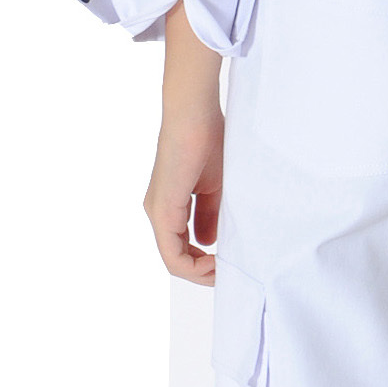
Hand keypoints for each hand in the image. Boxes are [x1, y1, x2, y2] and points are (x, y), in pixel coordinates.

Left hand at [143, 0, 225, 282]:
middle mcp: (158, 212)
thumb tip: (208, 241)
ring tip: (224, 269)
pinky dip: (193, 265)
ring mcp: (158, 212)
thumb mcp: (215, 186)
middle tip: (230, 272)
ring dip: (200, 271)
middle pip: (177, 258)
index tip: (229, 262)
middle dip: (204, 271)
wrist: (194, 114)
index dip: (205, 263)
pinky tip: (215, 261)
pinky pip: (172, 253)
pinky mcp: (163, 210)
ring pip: (173, 260)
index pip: (182, 248)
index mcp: (169, 205)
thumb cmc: (208, 140)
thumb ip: (209, 215)